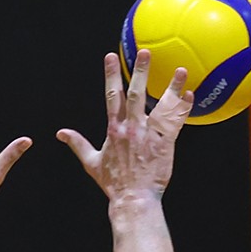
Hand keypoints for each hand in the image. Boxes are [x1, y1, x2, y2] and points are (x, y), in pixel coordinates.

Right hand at [57, 50, 191, 200]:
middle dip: (140, 71)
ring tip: (180, 70)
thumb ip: (77, 144)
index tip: (110, 57)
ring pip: (160, 105)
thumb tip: (61, 133)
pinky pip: (175, 122)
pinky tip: (189, 95)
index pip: (111, 96)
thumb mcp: (91, 162)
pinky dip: (182, 108)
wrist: (133, 198)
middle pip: (136, 94)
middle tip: (145, 53)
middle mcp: (131, 128)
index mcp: (114, 129)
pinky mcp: (164, 144)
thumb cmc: (114, 183)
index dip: (111, 75)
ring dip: (171, 86)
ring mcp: (149, 135)